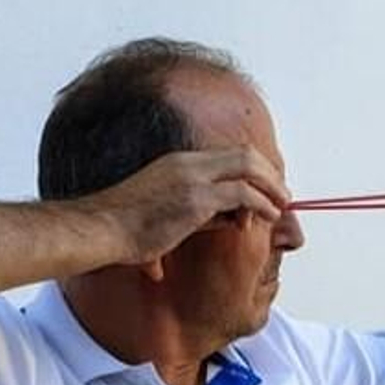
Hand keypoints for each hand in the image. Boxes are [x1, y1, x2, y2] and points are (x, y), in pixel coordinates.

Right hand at [73, 146, 289, 269]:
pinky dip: (261, 203)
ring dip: (271, 186)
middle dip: (270, 173)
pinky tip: (269, 216)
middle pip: (244, 154)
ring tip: (282, 205)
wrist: (101, 229)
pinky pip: (242, 194)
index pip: (229, 155)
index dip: (254, 169)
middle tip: (283, 194)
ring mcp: (192, 178)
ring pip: (248, 168)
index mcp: (179, 162)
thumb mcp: (168, 212)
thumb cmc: (126, 228)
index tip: (267, 188)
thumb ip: (200, 211)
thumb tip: (228, 220)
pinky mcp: (195, 199)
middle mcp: (188, 163)